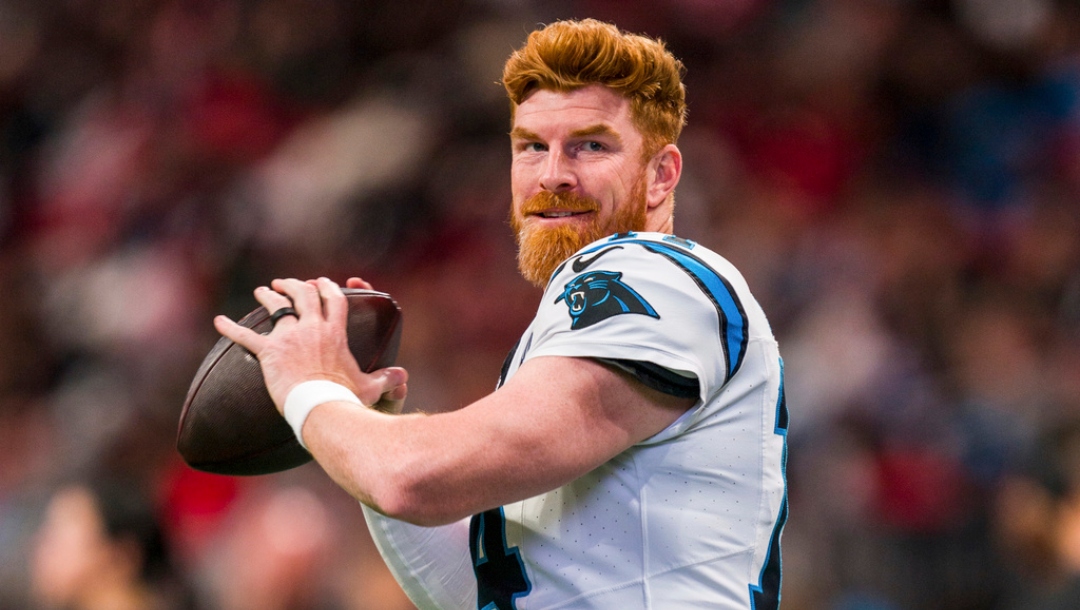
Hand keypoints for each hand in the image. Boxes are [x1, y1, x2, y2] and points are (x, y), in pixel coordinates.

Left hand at [214, 277, 407, 414]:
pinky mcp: (268, 353)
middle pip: (302, 296)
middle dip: (294, 285)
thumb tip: (403, 375)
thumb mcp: (370, 388)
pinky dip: (230, 328)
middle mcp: (311, 328)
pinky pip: (245, 337)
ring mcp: (288, 338)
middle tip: (286, 283)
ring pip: (275, 308)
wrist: (320, 407)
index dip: (326, 288)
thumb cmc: (345, 399)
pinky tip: (218, 321)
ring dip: (268, 296)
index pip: (332, 300)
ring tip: (261, 291)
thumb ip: (386, 379)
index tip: (321, 283)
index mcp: (334, 333)